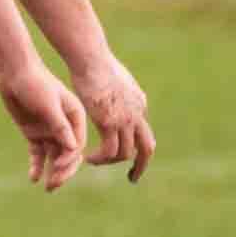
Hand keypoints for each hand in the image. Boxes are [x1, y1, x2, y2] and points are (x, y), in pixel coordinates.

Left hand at [0, 60, 85, 191]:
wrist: (14, 73)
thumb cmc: (35, 84)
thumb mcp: (49, 104)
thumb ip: (60, 126)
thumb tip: (73, 149)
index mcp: (76, 118)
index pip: (77, 145)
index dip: (70, 159)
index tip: (58, 167)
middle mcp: (65, 127)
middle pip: (68, 155)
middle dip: (63, 171)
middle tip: (54, 185)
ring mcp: (49, 131)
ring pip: (54, 157)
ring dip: (52, 172)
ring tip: (48, 187)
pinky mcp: (33, 133)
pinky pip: (37, 153)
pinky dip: (36, 166)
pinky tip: (33, 178)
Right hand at [69, 53, 153, 181]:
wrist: (91, 59)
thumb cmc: (94, 62)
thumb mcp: (111, 76)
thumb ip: (113, 88)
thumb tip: (108, 86)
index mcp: (138, 102)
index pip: (142, 129)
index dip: (133, 142)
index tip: (123, 150)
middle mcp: (137, 114)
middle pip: (147, 147)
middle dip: (141, 164)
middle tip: (133, 176)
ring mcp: (125, 120)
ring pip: (126, 153)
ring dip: (111, 162)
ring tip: (94, 162)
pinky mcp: (110, 123)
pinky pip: (109, 151)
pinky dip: (100, 159)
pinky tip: (88, 158)